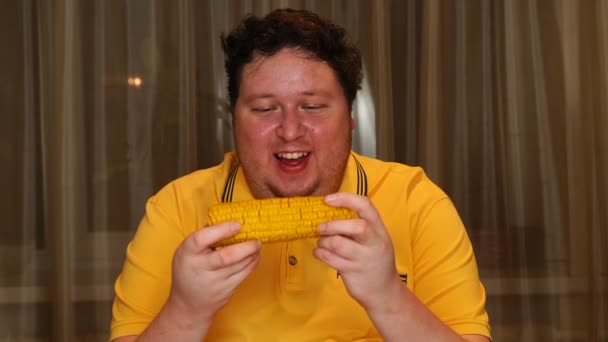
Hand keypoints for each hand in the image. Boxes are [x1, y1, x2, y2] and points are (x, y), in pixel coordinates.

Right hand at [167, 222, 261, 322]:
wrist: (189, 304)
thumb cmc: (189, 271)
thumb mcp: (187, 251)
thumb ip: (204, 236)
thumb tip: (227, 218)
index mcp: (187, 253)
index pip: (201, 239)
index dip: (221, 230)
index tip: (237, 225)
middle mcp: (200, 268)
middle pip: (226, 256)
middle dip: (245, 246)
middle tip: (255, 238)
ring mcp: (215, 281)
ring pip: (240, 266)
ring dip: (253, 253)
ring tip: (257, 243)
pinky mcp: (227, 290)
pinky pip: (245, 274)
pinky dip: (253, 262)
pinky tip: (255, 255)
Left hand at [313, 193, 401, 312]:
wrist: (384, 292)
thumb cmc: (375, 259)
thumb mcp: (375, 239)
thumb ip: (359, 226)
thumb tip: (330, 211)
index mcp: (379, 230)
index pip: (366, 206)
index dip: (346, 199)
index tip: (328, 200)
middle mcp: (374, 243)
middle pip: (355, 226)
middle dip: (332, 225)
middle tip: (320, 228)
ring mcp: (364, 259)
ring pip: (337, 244)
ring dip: (323, 241)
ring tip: (322, 242)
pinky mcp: (352, 273)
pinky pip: (330, 259)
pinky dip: (320, 253)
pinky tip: (320, 253)